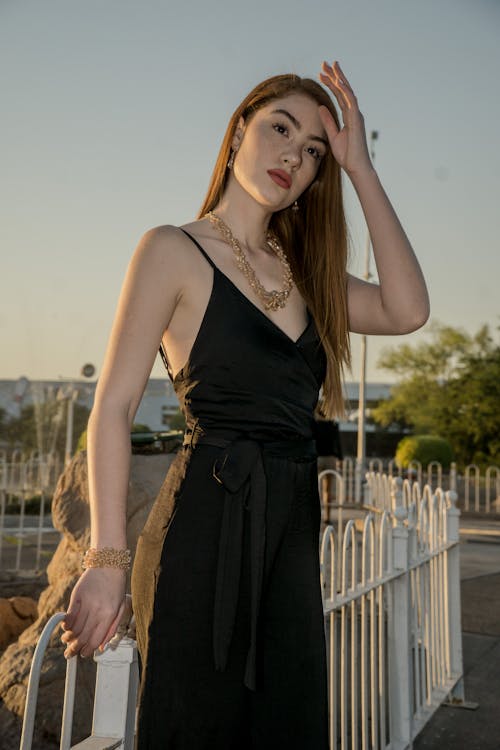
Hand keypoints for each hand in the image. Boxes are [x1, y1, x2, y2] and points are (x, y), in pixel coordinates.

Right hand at [60, 567, 127, 658]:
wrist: (109, 563)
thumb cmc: (116, 585)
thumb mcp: (121, 606)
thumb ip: (112, 627)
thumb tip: (101, 646)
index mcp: (110, 614)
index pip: (95, 640)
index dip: (88, 650)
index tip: (84, 654)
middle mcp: (97, 610)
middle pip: (83, 637)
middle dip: (75, 648)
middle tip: (70, 654)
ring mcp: (86, 603)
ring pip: (74, 628)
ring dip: (69, 638)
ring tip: (67, 641)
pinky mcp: (77, 596)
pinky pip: (69, 615)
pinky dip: (66, 624)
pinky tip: (66, 627)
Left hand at [318, 60, 372, 176]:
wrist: (356, 167)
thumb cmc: (347, 155)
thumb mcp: (333, 135)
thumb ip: (328, 121)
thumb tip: (320, 106)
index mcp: (348, 116)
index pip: (339, 95)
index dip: (331, 83)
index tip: (322, 73)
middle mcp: (354, 113)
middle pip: (344, 90)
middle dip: (335, 75)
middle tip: (326, 63)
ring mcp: (356, 116)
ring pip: (347, 92)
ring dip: (339, 79)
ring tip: (330, 67)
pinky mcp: (357, 121)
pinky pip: (351, 102)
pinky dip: (345, 91)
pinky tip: (338, 82)